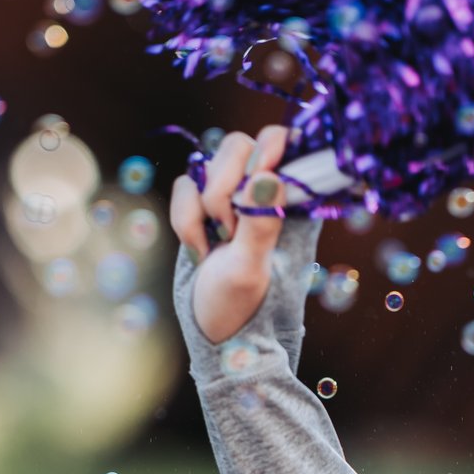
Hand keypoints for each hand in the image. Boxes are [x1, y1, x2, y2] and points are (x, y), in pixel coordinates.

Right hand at [170, 123, 292, 343]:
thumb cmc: (240, 305)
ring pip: (206, 164)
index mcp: (290, 202)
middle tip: (228, 230)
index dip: (269, 148)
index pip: (284, 144)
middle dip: (223, 187)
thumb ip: (260, 222)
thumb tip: (268, 176)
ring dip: (202, 208)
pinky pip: (183, 186)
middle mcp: (261, 190)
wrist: (209, 329)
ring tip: (216, 245)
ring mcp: (229, 194)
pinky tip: (199, 249)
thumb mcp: (251, 268)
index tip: (258, 172)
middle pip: (239, 145)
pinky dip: (185, 219)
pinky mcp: (200, 203)